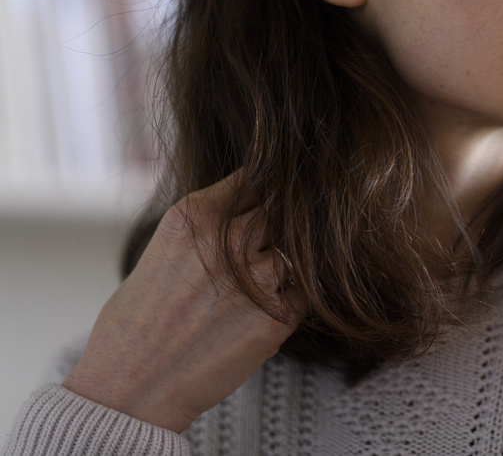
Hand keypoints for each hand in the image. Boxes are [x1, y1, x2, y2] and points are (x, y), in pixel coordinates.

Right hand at [63, 172, 303, 432]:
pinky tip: (266, 310)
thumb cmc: (137, 323)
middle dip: (278, 225)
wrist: (131, 390)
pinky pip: (306, 290)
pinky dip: (294, 297)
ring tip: (258, 287)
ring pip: (297, 249)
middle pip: (281, 209)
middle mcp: (230, 240)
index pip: (255, 177)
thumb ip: (210, 226)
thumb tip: (251, 208)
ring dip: (285, 263)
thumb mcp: (164, 251)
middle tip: (263, 250)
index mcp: (196, 216)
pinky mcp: (280, 315)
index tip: (270, 197)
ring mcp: (259, 277)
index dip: (266, 188)